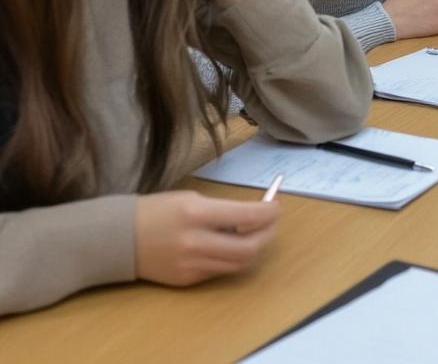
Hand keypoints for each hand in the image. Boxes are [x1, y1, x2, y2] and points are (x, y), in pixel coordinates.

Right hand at [135, 191, 278, 286]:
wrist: (119, 238)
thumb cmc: (157, 210)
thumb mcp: (191, 198)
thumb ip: (223, 209)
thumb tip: (256, 215)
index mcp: (196, 214)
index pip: (247, 217)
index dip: (269, 213)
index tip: (276, 207)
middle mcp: (195, 242)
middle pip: (249, 248)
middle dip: (268, 234)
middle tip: (271, 223)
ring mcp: (190, 265)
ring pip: (238, 263)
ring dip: (253, 248)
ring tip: (254, 234)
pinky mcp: (186, 280)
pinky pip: (220, 270)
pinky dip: (231, 258)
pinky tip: (228, 245)